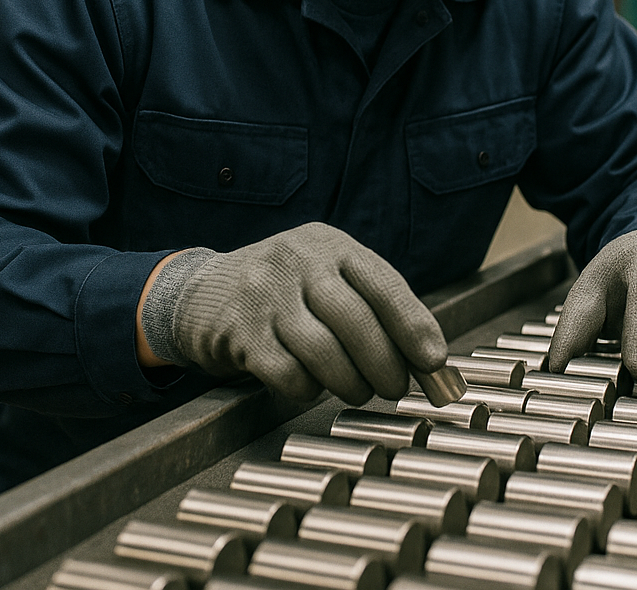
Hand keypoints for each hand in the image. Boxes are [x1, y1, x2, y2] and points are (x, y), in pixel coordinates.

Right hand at [139, 222, 447, 404]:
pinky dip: (308, 388)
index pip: (383, 283)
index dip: (413, 324)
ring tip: (360, 391)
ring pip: (323, 350)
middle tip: (397, 389)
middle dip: (385, 363)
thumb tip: (427, 359)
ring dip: (351, 382)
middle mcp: (298, 261)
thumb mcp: (328, 277)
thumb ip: (373, 308)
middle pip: (355, 319)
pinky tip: (312, 386)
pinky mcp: (238, 331)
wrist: (201, 291)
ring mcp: (265, 294)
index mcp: (331, 245)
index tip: (435, 360)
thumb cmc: (285, 290)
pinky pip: (287, 372)